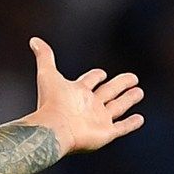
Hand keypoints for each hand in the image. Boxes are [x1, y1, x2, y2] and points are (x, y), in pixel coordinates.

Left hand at [28, 36, 144, 154]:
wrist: (54, 129)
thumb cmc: (51, 102)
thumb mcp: (48, 74)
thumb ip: (44, 57)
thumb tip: (34, 40)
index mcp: (76, 92)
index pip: (89, 81)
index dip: (95, 76)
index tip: (100, 73)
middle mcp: (88, 106)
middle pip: (108, 92)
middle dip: (120, 85)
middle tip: (132, 77)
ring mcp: (98, 120)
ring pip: (118, 107)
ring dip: (128, 100)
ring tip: (139, 92)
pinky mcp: (106, 133)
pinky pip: (122, 128)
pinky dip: (131, 124)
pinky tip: (139, 119)